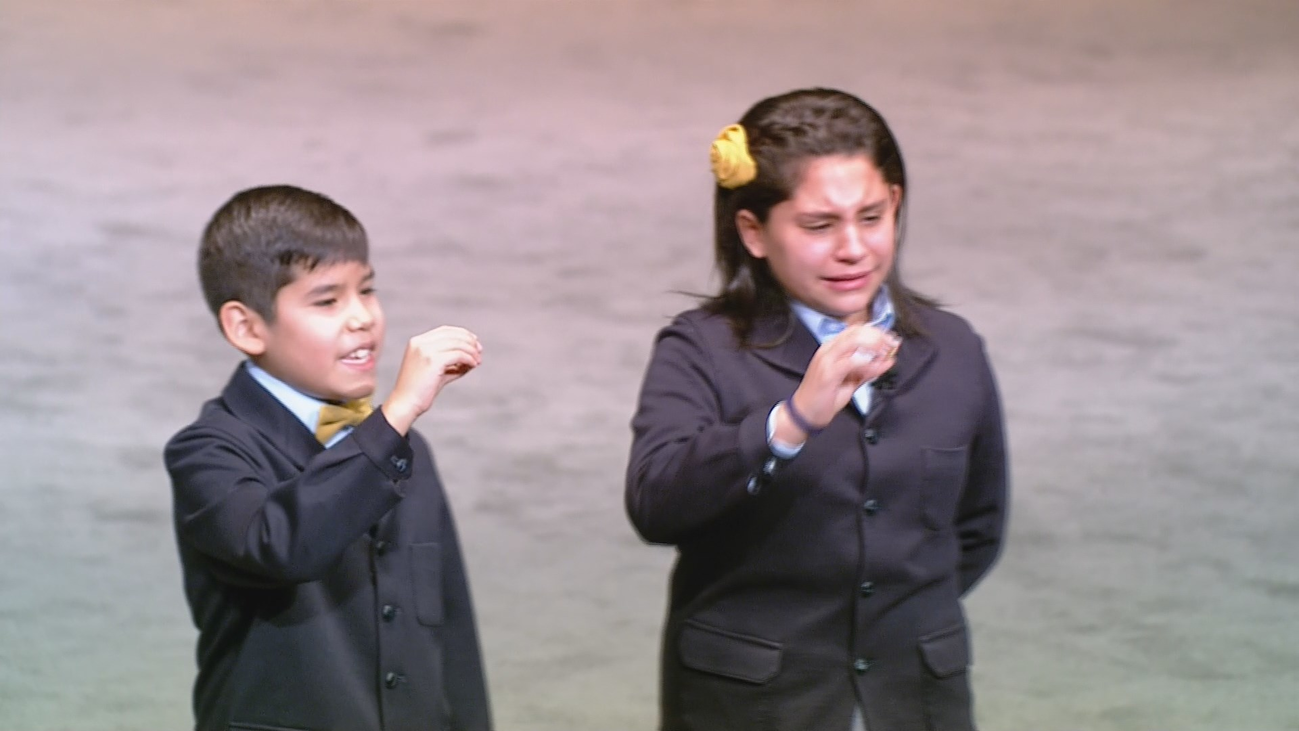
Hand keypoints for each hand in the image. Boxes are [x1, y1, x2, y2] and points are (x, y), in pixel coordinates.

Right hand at [381, 326, 482, 434]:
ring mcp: (425, 350)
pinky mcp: (432, 361)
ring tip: (478, 361)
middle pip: (452, 334)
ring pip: (457, 343)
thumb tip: (474, 356)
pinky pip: (458, 355)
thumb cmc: (421, 390)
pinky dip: (469, 358)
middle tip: (480, 351)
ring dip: (471, 351)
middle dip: (469, 341)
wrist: (406, 404)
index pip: (445, 330)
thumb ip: (453, 362)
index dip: (462, 334)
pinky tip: (473, 365)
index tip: (475, 342)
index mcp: (417, 342)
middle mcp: (420, 343)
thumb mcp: (437, 370)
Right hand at [775, 325, 898, 440]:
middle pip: (856, 331)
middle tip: (893, 344)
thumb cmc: (825, 397)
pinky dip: (869, 363)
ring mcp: (827, 359)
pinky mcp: (829, 372)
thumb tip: (887, 360)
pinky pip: (853, 362)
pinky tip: (878, 368)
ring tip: (887, 353)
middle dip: (879, 336)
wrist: (805, 413)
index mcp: (832, 348)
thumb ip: (867, 370)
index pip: (855, 330)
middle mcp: (828, 349)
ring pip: (854, 341)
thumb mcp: (851, 381)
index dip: (876, 332)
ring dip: (875, 345)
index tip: (891, 339)